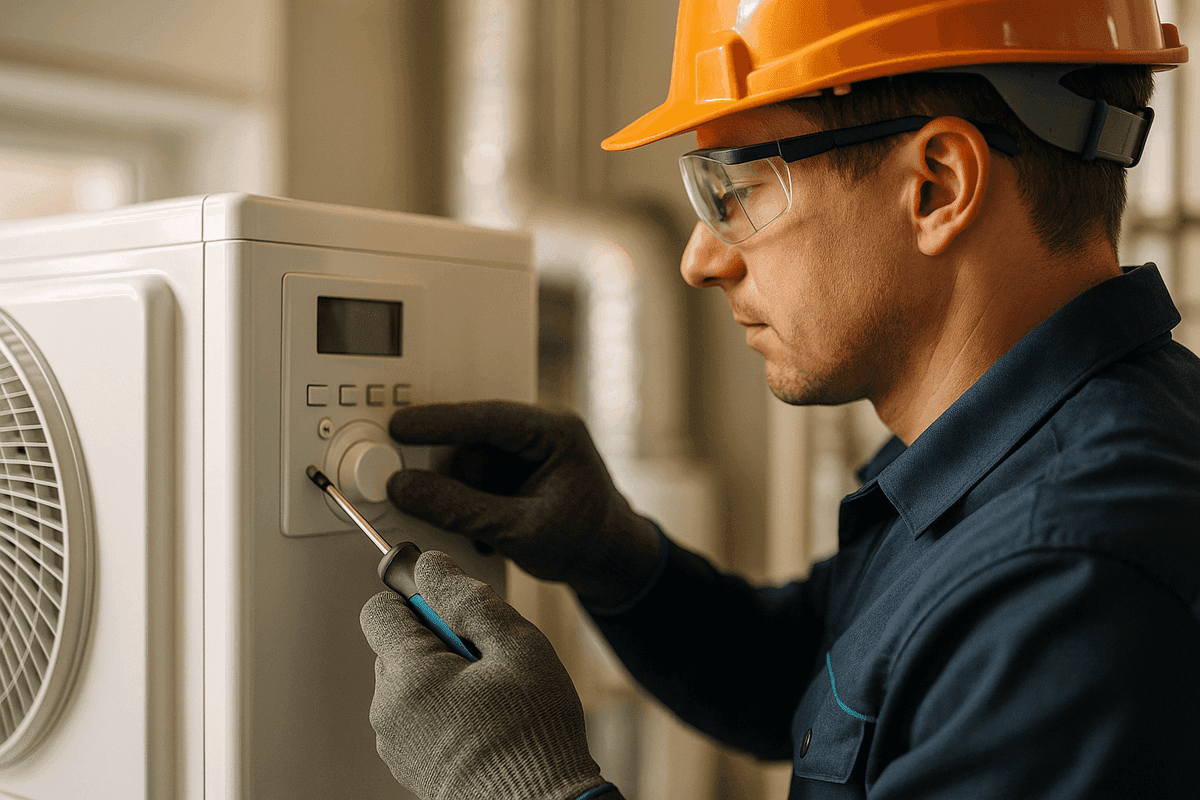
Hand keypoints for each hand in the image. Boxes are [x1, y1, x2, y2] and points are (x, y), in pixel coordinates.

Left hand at [360, 550, 609, 799]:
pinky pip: (414, 714)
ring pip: (407, 680)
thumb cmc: (533, 736)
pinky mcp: (407, 765)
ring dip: (440, 675)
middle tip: (486, 660)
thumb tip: (432, 566)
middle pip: (394, 645)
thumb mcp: (517, 647)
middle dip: (436, 639)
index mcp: (409, 678)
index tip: (452, 608)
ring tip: (489, 697)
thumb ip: (468, 599)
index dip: (417, 599)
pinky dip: (440, 707)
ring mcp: (394, 743)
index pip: (379, 610)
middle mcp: (388, 711)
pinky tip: (481, 722)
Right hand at [387, 401, 661, 607]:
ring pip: (468, 459)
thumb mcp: (519, 532)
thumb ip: (461, 510)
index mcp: (555, 432)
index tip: (400, 428)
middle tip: (420, 496)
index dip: (439, 422)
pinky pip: (475, 473)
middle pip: (472, 439)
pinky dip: (471, 501)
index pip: (488, 417)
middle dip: (452, 477)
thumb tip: (406, 488)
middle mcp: (541, 429)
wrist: (608, 558)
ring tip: (485, 532)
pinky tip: (488, 528)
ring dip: (463, 497)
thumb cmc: (584, 541)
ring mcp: (527, 445)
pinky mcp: (515, 463)